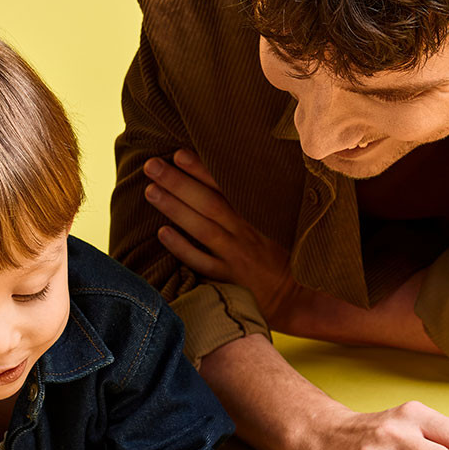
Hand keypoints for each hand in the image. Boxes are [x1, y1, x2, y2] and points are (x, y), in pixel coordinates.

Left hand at [143, 150, 300, 326]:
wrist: (298, 295)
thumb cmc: (286, 253)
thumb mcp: (279, 222)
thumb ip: (255, 202)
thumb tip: (228, 175)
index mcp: (258, 214)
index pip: (226, 186)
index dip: (202, 169)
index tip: (178, 154)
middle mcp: (245, 232)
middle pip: (208, 203)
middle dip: (178, 182)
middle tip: (152, 166)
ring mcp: (236, 257)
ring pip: (202, 229)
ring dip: (175, 208)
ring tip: (150, 191)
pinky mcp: (230, 280)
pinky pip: (202, 263)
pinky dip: (182, 248)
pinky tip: (162, 233)